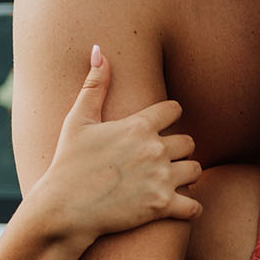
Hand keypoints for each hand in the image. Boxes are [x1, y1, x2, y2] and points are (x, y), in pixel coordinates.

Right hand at [31, 47, 201, 244]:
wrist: (63, 209)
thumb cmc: (68, 164)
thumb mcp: (77, 121)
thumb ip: (94, 86)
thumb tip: (98, 50)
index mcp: (138, 126)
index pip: (175, 110)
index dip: (169, 117)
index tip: (161, 126)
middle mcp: (155, 149)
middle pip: (188, 141)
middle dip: (178, 149)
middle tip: (162, 158)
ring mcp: (160, 179)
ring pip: (195, 170)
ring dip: (186, 175)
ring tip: (170, 180)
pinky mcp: (161, 206)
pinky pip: (194, 207)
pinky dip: (190, 208)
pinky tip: (179, 206)